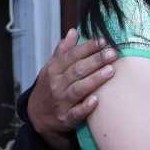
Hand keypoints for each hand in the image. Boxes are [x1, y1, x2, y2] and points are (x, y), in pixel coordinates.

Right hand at [28, 30, 116, 149]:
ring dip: (94, 79)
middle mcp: (57, 84)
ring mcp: (61, 102)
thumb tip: (73, 32)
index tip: (103, 41)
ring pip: (79, 89)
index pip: (72, 56)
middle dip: (95, 61)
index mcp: (54, 70)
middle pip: (77, 70)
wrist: (37, 117)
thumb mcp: (51, 68)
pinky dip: (86, 107)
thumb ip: (63, 51)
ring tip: (110, 70)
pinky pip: (77, 112)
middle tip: (112, 53)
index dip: (87, 48)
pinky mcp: (66, 118)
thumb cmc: (50, 88)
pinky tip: (97, 100)